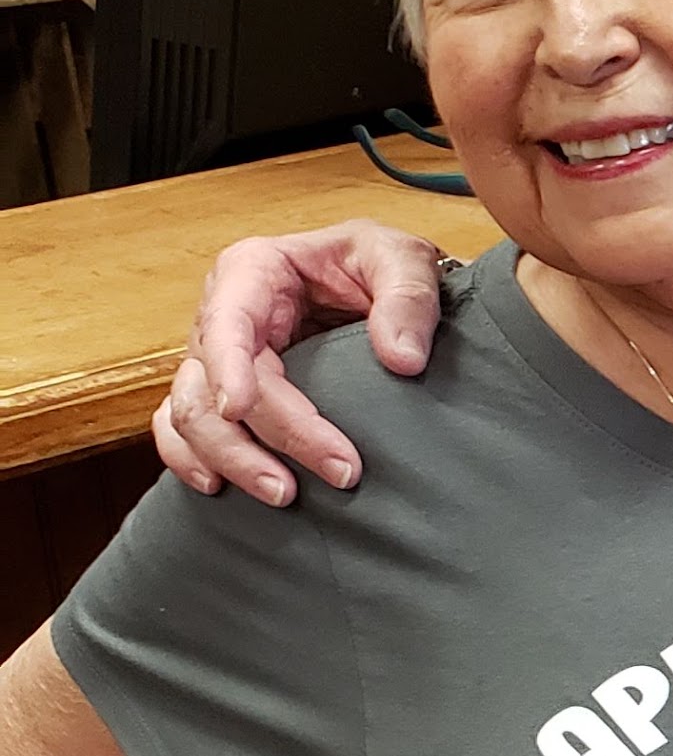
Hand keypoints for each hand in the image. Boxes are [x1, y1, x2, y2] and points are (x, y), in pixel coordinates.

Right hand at [151, 221, 448, 504]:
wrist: (379, 289)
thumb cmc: (380, 266)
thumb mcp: (403, 260)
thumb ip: (408, 299)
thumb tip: (402, 360)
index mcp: (254, 271)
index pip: (226, 322)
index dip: (227, 368)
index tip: (237, 409)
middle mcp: (222, 316)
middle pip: (212, 384)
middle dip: (267, 436)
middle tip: (340, 472)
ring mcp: (215, 360)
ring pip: (190, 415)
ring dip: (232, 460)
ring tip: (286, 495)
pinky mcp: (220, 395)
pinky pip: (180, 431)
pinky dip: (191, 460)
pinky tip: (220, 489)